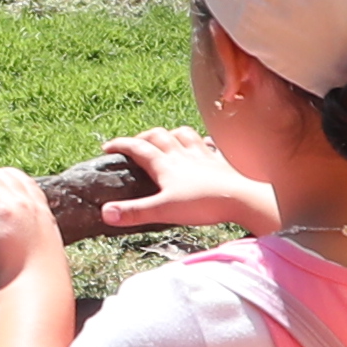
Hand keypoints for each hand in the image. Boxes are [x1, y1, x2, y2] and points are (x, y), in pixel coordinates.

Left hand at [0, 164, 63, 285]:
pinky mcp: (1, 210)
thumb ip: (32, 250)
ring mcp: (17, 204)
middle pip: (5, 176)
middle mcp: (31, 204)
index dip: (6, 177)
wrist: (38, 285)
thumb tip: (22, 259)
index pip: (25, 182)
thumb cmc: (37, 281)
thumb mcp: (40, 257)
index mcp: (43, 213)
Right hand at [96, 125, 276, 232]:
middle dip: (143, 137)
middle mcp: (182, 154)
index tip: (107, 147)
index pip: (138, 148)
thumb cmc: (203, 204)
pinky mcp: (222, 161)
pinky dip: (203, 143)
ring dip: (172, 134)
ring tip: (167, 140)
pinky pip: (211, 146)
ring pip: (184, 135)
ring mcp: (203, 155)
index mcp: (166, 165)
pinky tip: (204, 146)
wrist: (241, 198)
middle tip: (135, 144)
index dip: (121, 145)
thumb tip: (105, 212)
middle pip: (159, 137)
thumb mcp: (163, 211)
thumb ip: (134, 212)